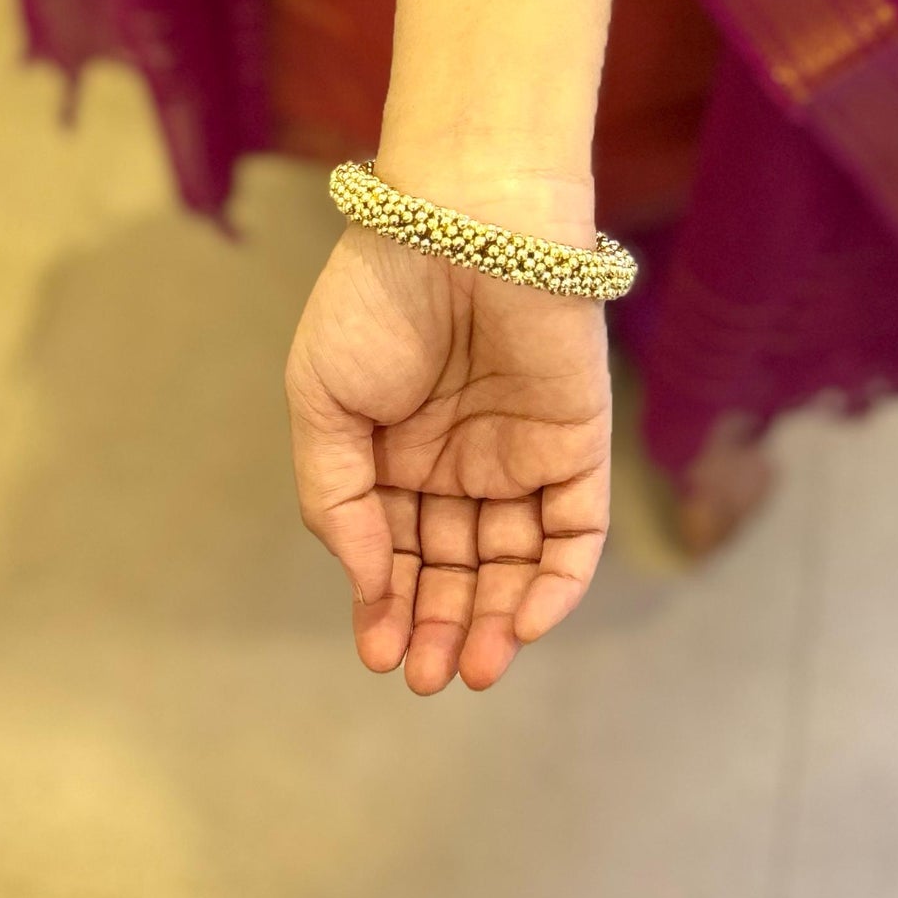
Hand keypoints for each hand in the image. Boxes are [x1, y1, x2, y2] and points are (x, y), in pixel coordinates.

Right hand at [285, 196, 611, 694]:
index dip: (387, 605)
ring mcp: (522, 453)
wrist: (459, 223)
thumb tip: (368, 586)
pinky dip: (555, 584)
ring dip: (493, 620)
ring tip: (467, 667)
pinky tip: (520, 623)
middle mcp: (460, 460)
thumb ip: (336, 500)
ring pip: (514, 562)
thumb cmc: (377, 299)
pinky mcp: (577, 443)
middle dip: (439, 625)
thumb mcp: (320, 404)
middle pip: (456, 567)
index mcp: (395, 450)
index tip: (375, 652)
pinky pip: (574, 531)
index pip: (396, 550)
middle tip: (422, 675)